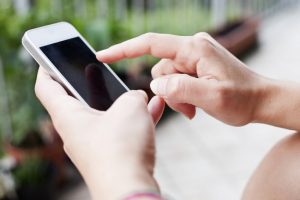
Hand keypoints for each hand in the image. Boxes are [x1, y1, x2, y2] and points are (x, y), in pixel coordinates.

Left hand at [35, 67, 164, 198]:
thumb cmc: (122, 149)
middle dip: (92, 84)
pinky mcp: (112, 154)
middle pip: (78, 100)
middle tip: (100, 71)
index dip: (46, 68)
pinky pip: (122, 129)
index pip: (46, 87)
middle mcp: (77, 131)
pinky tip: (155, 107)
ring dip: (122, 103)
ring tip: (139, 91)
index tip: (51, 59)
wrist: (131, 189)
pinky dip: (135, 118)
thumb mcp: (130, 106)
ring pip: (107, 115)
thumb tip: (140, 99)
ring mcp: (95, 144)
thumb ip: (134, 95)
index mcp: (68, 116)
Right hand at [97, 32, 264, 125]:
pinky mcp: (195, 65)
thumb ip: (180, 89)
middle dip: (167, 91)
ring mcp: (194, 56)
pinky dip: (181, 95)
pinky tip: (195, 104)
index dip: (124, 50)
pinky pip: (176, 80)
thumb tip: (155, 84)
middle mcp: (192, 47)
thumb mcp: (211, 97)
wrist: (260, 99)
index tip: (103, 56)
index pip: (150, 44)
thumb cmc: (242, 98)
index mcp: (194, 48)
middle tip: (187, 109)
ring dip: (175, 96)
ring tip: (194, 108)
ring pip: (166, 77)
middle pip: (159, 68)